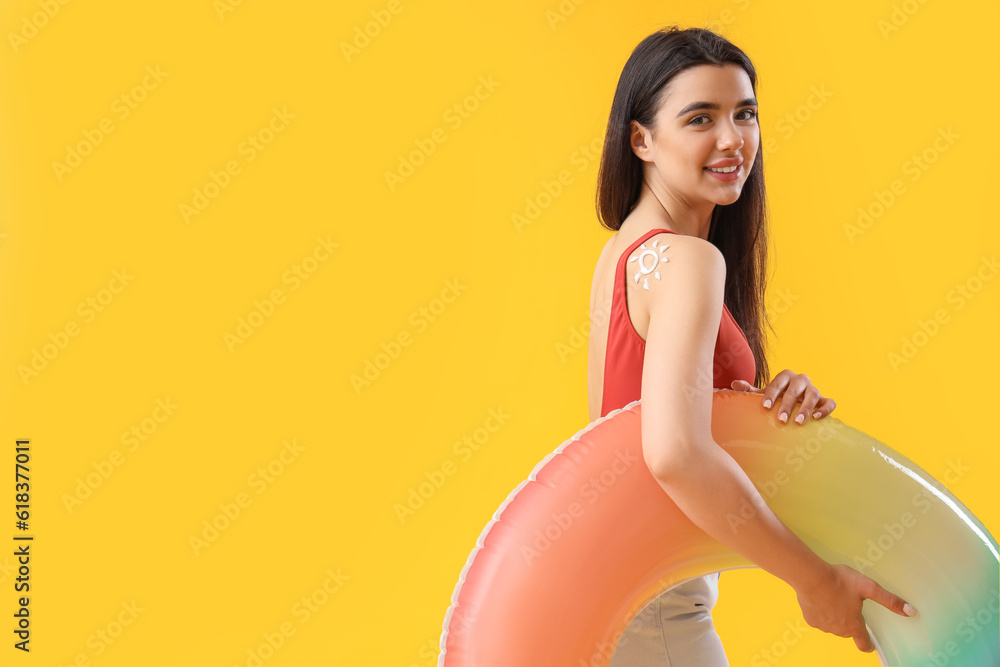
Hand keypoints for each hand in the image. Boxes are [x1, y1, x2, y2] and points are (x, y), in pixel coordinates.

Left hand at [731, 369, 835, 424]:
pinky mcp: (824, 400)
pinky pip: (829, 402)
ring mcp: (814, 390)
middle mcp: (800, 380)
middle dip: (787, 404)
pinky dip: (825, 409)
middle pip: (795, 390)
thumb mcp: (764, 393)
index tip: (766, 407)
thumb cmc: (777, 397)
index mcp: (785, 376)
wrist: (796, 400)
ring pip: (813, 395)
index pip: (777, 383)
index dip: (771, 395)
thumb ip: (750, 390)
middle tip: (781, 419)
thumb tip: (734, 385)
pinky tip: (817, 418)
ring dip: (806, 408)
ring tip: (798, 422)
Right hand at [794, 562, 916, 651]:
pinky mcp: (810, 620)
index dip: (868, 644)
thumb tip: (911, 611)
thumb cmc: (839, 581)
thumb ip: (889, 601)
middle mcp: (839, 630)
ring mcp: (824, 626)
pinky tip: (821, 600)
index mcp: (853, 624)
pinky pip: (819, 620)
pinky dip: (821, 613)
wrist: (810, 576)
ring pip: (833, 626)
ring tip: (834, 598)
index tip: (869, 642)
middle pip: (848, 632)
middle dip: (850, 621)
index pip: (863, 644)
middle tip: (848, 604)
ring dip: (835, 617)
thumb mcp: (868, 588)